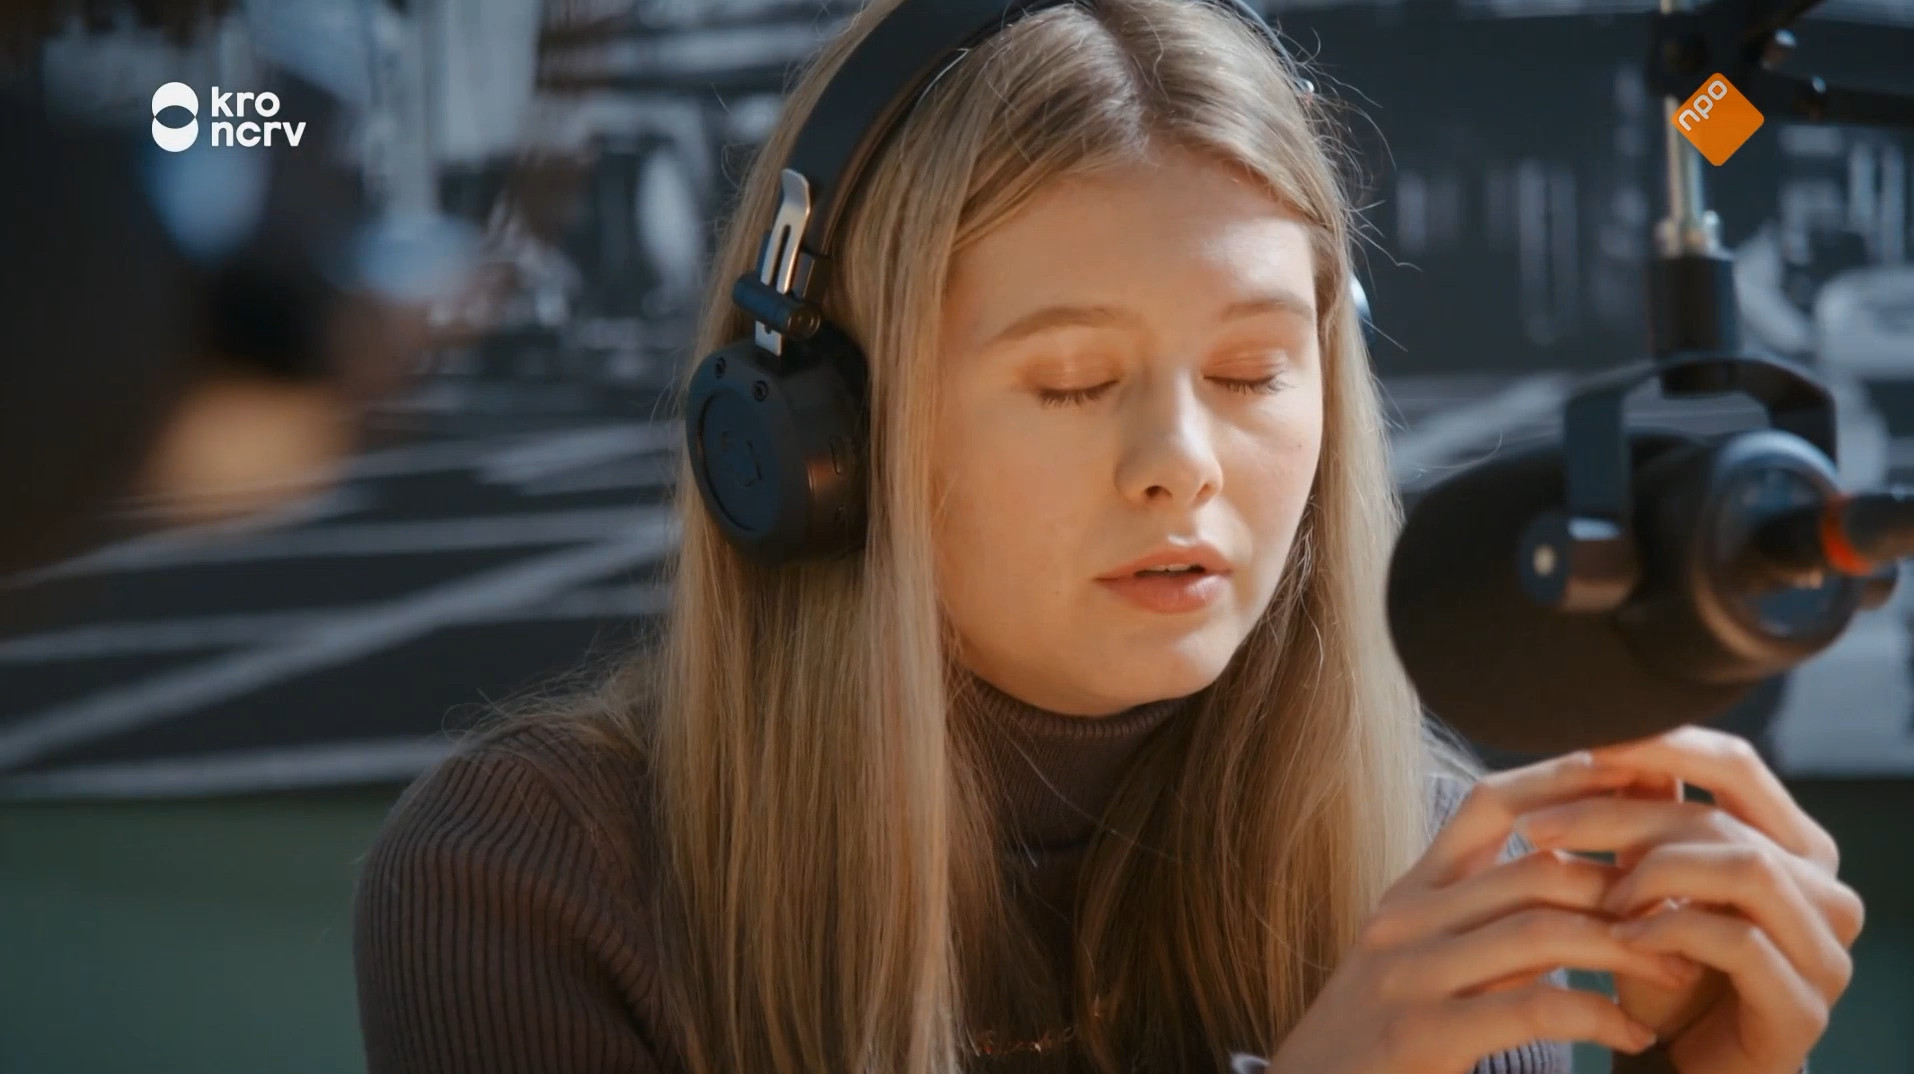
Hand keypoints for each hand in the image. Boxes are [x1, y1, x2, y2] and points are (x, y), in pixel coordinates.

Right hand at [1264, 751, 1698, 1073]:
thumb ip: (1482, 924)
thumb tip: (1572, 884)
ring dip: (1627, 946)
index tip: (1640, 783)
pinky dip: (1599, 1014)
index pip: (1490, 804)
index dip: (1566, 782)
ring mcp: (1407, 974)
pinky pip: (1533, 1005)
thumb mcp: (1420, 964)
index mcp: (1409, 894)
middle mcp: (1405, 920)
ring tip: (1681, 969)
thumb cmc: (1376, 1045)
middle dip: (1626, 881)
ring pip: (1541, 928)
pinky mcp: (1419, 1034)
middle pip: (1534, 866)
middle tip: (1691, 905)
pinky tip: (1635, 1031)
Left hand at [1510, 726, 1864, 1073]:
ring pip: (1745, 868)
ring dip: (1655, 872)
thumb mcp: (1648, 884)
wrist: (1685, 1065)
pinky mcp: (1804, 1008)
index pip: (1737, 766)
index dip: (1663, 747)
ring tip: (1597, 893)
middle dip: (1619, 817)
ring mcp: (1825, 951)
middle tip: (1538, 829)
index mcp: (1795, 846)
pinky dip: (1672, 930)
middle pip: (1722, 819)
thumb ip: (1646, 820)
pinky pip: (1741, 942)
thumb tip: (1603, 745)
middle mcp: (1826, 889)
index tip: (1584, 747)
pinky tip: (1622, 938)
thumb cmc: (1664, 966)